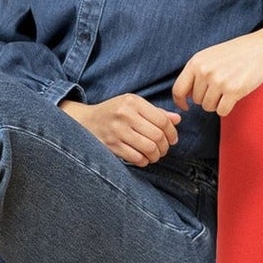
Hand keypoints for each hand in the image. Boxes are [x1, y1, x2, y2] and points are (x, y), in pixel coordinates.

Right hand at [59, 92, 179, 165]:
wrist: (85, 121)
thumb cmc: (114, 112)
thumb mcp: (133, 105)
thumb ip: (156, 112)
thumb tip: (177, 119)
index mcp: (133, 101)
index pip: (162, 120)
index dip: (172, 133)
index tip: (173, 139)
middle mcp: (125, 114)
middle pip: (157, 136)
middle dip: (165, 147)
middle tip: (164, 149)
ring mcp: (117, 131)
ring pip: (149, 148)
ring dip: (156, 155)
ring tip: (155, 155)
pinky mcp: (111, 145)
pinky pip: (136, 157)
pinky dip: (144, 161)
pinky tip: (143, 158)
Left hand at [173, 24, 262, 119]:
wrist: (262, 49)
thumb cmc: (236, 53)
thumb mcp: (210, 56)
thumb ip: (196, 72)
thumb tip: (185, 96)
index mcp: (196, 62)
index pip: (178, 89)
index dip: (180, 101)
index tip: (186, 106)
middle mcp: (205, 71)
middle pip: (197, 101)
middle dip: (207, 98)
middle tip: (221, 87)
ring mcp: (219, 81)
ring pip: (208, 107)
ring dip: (217, 103)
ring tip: (228, 90)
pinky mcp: (233, 91)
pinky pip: (222, 111)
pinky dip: (227, 108)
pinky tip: (234, 96)